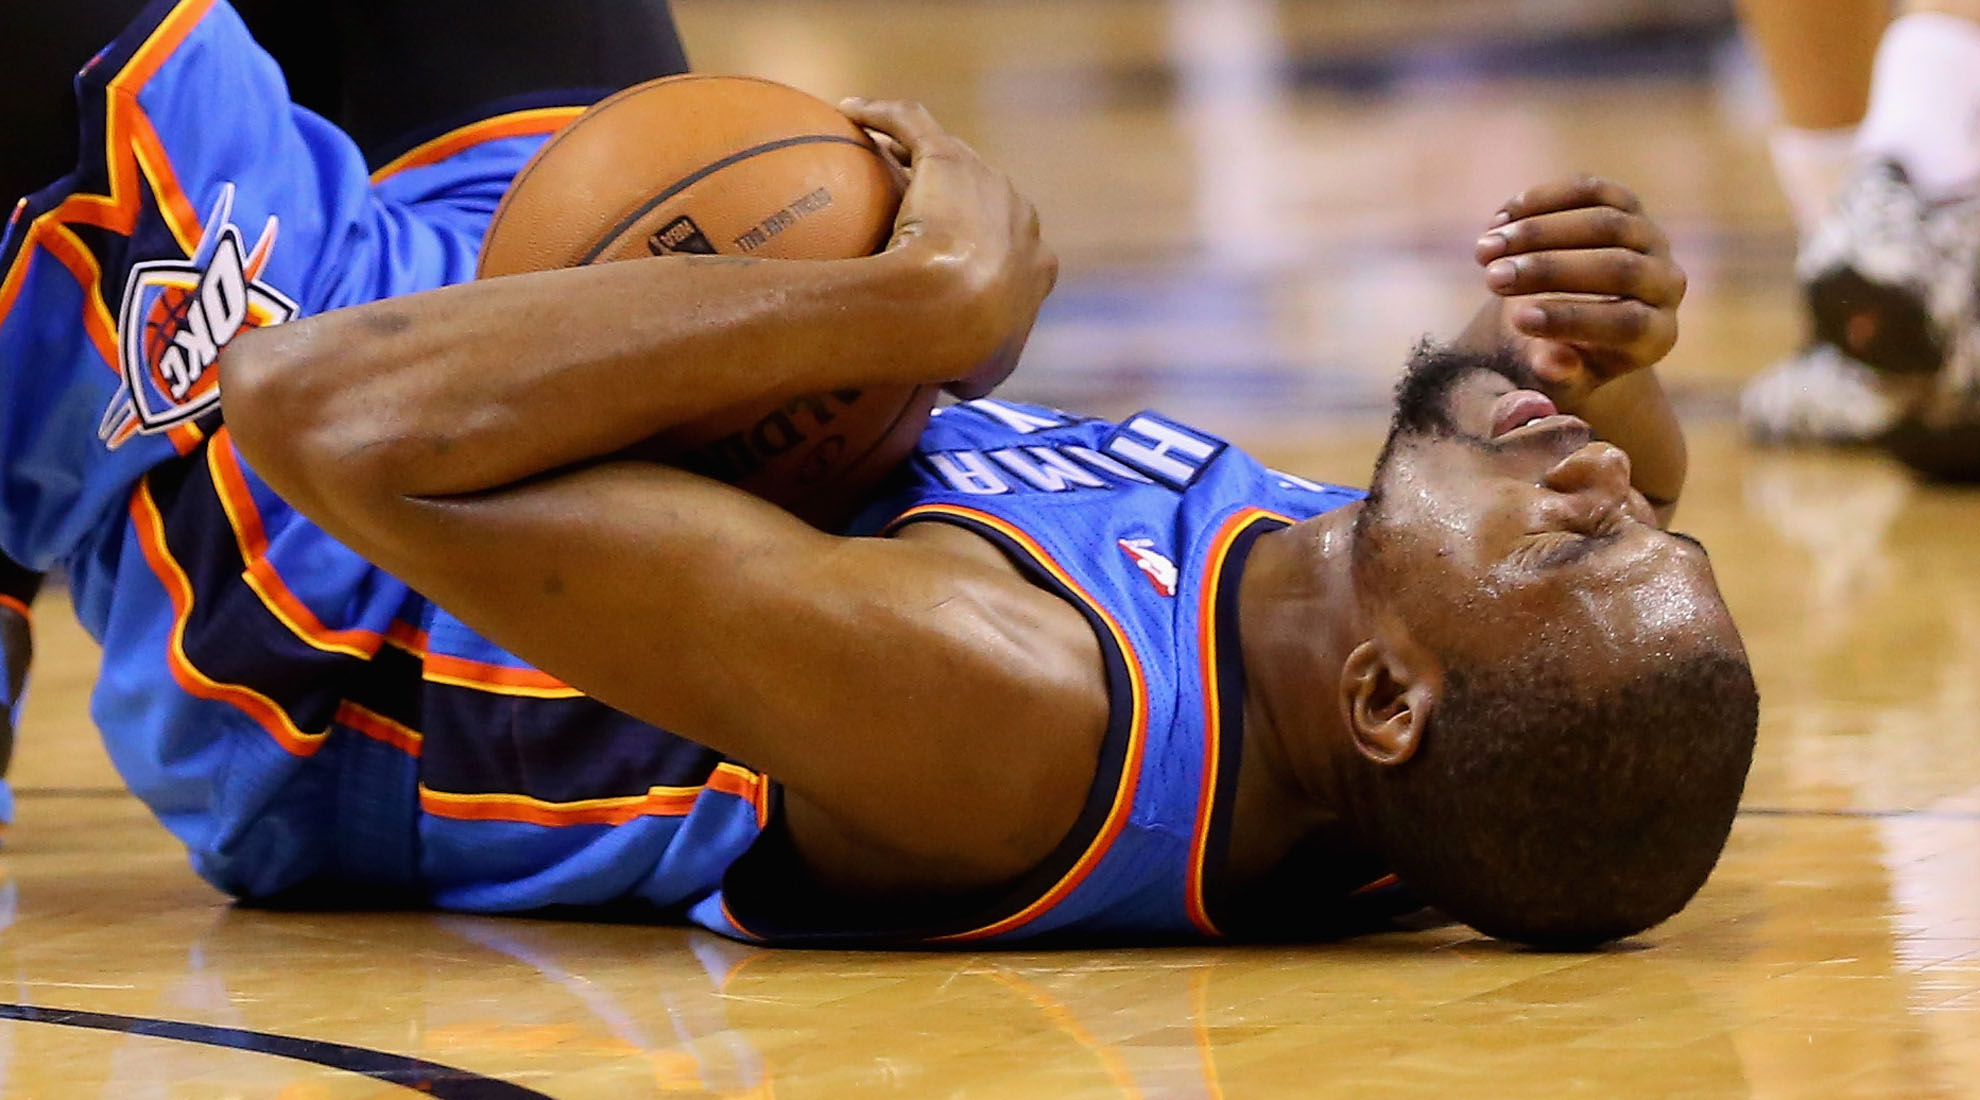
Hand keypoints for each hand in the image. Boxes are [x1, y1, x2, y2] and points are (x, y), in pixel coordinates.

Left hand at [841, 98, 1058, 397]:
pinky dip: (883, 114)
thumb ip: (974, 374)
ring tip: (874, 156)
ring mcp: (985, 180)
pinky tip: (848, 112)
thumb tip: (960, 383)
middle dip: (954, 199)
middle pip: (983, 197)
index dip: (986, 252)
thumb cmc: (963, 348)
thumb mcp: (976, 376)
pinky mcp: (946, 156)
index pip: (1016, 251)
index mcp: (1037, 265)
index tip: (949, 265)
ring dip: (913, 149)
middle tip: (907, 212)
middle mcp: (1019, 214)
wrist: (952, 308)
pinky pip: (912, 124)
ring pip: (946, 154)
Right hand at [1474, 177, 1685, 409]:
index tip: (1517, 320)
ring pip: (1604, 221)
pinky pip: (1588, 190)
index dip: (1572, 319)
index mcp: (1656, 336)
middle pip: (1618, 267)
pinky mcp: (1626, 204)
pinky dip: (1540, 201)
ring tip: (1482, 251)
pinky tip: (1498, 220)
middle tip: (1492, 280)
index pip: (1626, 323)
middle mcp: (1666, 284)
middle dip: (1548, 270)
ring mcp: (1650, 238)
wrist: (1561, 320)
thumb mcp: (1552, 379)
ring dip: (1537, 232)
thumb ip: (1555, 375)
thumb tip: (1553, 366)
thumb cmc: (1553, 358)